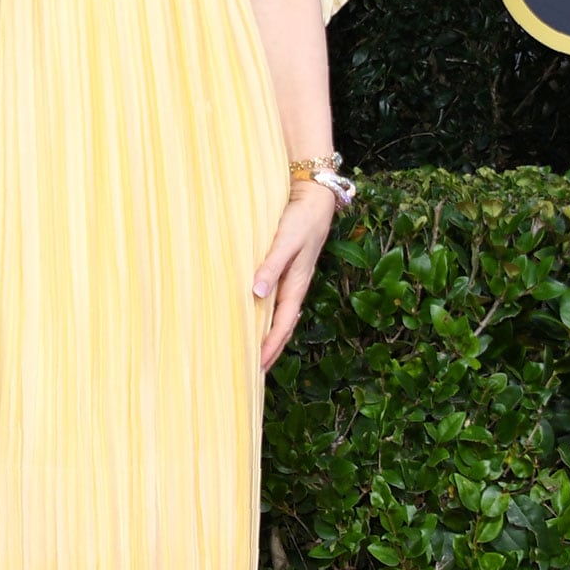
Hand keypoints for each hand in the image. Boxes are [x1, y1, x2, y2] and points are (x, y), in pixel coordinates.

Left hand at [252, 180, 335, 372]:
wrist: (315, 197)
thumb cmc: (301, 218)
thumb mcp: (287, 242)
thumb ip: (271, 265)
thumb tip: (256, 294)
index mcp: (296, 285)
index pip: (282, 325)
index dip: (271, 347)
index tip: (258, 367)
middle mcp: (295, 287)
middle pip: (282, 327)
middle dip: (271, 350)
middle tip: (254, 372)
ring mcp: (292, 279)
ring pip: (279, 316)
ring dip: (268, 335)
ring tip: (254, 353)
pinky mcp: (287, 270)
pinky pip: (276, 301)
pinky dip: (266, 315)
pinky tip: (255, 318)